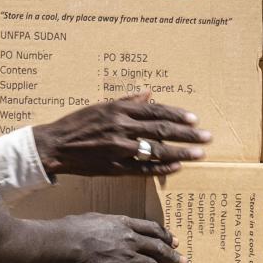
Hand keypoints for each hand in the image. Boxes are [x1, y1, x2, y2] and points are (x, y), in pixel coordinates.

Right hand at [33, 95, 213, 176]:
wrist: (55, 146)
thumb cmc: (77, 123)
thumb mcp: (101, 105)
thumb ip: (127, 100)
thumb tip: (149, 93)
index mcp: (119, 110)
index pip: (156, 111)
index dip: (177, 115)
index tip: (195, 119)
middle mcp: (121, 128)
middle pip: (161, 130)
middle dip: (187, 134)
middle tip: (207, 137)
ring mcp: (118, 150)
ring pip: (156, 151)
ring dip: (180, 153)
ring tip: (199, 154)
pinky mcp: (114, 167)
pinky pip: (142, 169)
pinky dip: (160, 169)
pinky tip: (176, 168)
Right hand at [54, 214, 183, 262]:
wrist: (67, 244)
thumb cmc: (75, 229)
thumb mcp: (96, 218)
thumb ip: (107, 224)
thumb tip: (106, 226)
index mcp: (125, 224)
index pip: (153, 229)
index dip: (166, 236)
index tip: (174, 241)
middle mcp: (131, 240)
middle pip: (159, 248)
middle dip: (173, 256)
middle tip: (183, 262)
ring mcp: (127, 258)